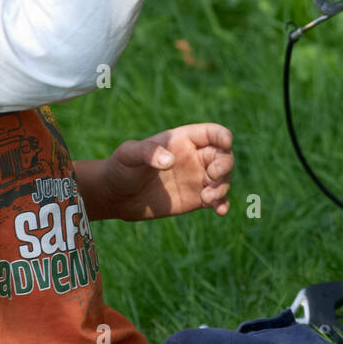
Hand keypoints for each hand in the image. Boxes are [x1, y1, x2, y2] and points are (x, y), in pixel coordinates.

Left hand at [102, 123, 233, 221]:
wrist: (116, 196)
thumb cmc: (121, 167)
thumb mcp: (128, 154)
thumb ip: (147, 152)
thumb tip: (170, 160)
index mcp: (183, 140)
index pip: (211, 133)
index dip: (222, 135)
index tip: (226, 142)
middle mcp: (195, 157)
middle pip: (223, 156)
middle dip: (225, 163)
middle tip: (213, 174)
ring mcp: (197, 179)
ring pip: (223, 179)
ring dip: (222, 186)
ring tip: (206, 198)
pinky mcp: (197, 199)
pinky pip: (217, 200)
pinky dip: (222, 204)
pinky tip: (219, 211)